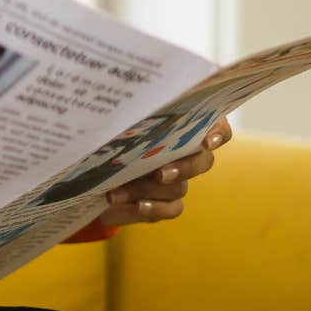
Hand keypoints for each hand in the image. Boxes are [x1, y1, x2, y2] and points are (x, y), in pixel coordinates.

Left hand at [92, 117, 232, 227]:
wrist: (91, 172)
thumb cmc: (110, 137)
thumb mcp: (117, 124)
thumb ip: (129, 115)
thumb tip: (123, 102)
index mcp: (179, 129)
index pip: (216, 126)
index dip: (218, 133)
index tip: (207, 141)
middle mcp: (185, 155)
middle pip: (203, 161)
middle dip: (184, 168)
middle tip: (160, 173)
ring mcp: (178, 180)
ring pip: (179, 187)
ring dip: (147, 189)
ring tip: (117, 191)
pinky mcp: (167, 203)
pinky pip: (172, 208)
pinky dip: (154, 208)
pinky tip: (137, 206)